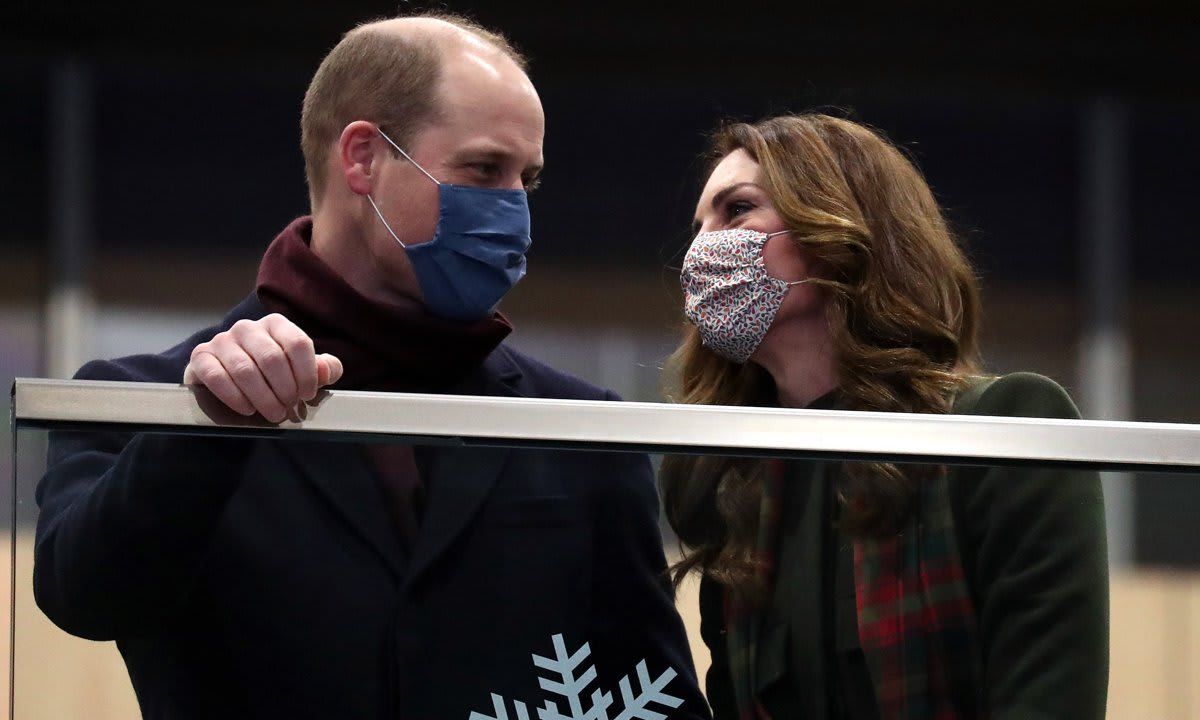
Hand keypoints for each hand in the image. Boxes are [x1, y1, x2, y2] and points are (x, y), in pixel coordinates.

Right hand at [182, 314, 342, 422]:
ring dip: (263, 397)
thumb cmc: (272, 373)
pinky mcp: (201, 357)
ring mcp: (222, 340)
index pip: (297, 343)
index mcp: (276, 324)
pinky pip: (217, 376)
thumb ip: (323, 368)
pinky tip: (247, 409)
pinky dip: (235, 397)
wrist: (228, 377)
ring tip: (273, 413)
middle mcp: (248, 328)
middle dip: (285, 389)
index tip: (307, 394)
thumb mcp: (302, 369)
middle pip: (272, 358)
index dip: (307, 373)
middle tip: (289, 408)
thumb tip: (326, 370)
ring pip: (245, 370)